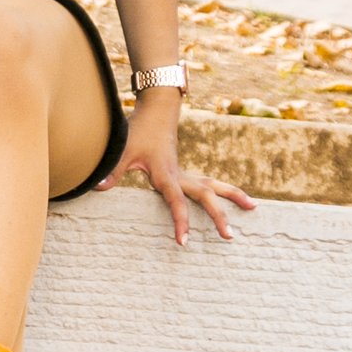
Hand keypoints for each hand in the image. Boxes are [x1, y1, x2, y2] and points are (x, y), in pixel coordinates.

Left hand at [96, 90, 252, 245]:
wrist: (157, 109)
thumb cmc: (140, 130)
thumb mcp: (123, 150)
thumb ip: (113, 171)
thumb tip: (98, 188)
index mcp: (166, 175)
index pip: (176, 203)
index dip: (181, 222)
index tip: (184, 242)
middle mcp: (180, 175)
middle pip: (206, 196)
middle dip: (219, 216)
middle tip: (230, 236)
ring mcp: (185, 173)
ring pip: (214, 187)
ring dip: (233, 196)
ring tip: (253, 208)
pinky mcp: (184, 171)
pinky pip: (207, 185)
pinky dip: (221, 192)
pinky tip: (231, 200)